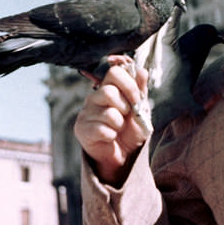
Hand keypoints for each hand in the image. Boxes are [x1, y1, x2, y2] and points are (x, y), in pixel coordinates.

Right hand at [74, 59, 149, 185]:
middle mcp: (94, 97)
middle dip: (124, 107)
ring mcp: (86, 112)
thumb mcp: (141, 109)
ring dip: (119, 124)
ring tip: (118, 128)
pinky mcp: (81, 129)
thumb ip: (141, 90)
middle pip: (108, 92)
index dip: (129, 84)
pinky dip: (111, 136)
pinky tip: (110, 137)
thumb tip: (142, 71)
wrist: (123, 154)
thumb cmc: (131, 129)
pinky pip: (102, 130)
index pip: (114, 72)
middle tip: (126, 116)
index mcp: (108, 87)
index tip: (136, 99)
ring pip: (108, 113)